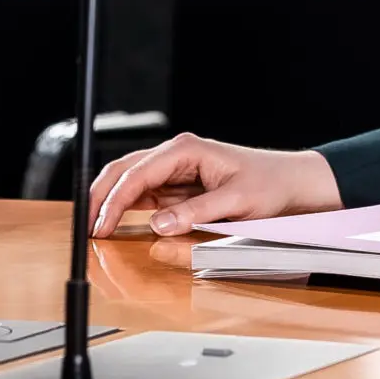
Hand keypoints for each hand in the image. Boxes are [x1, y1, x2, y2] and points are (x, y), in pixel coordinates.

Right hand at [84, 132, 342, 238]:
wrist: (292, 183)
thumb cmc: (270, 184)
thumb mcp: (237, 201)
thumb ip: (197, 212)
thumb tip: (159, 224)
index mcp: (186, 150)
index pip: (138, 173)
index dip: (115, 201)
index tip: (101, 226)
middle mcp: (176, 155)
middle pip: (125, 171)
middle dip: (102, 198)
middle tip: (87, 228)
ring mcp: (176, 170)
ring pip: (130, 182)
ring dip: (110, 203)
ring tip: (94, 229)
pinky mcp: (179, 186)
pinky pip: (145, 195)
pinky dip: (127, 208)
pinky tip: (115, 224)